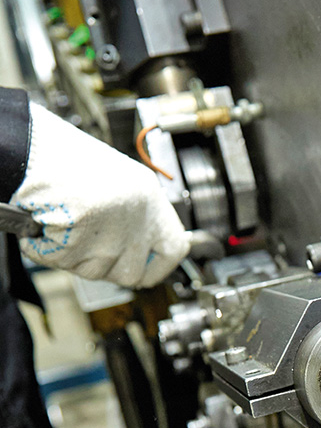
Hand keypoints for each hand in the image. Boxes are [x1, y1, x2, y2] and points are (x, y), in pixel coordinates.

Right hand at [11, 103, 190, 287]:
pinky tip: (46, 222)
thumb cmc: (75, 158)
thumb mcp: (123, 179)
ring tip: (67, 220)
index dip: (158, 263)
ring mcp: (108, 245)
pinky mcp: (77, 253)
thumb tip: (136, 235)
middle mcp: (136, 227)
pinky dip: (46, 247)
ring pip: (95, 272)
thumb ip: (136, 212)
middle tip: (92, 242)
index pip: (174, 251)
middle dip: (110, 266)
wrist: (40, 154)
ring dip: (77, 255)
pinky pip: (60, 261)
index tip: (148, 264)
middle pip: (132, 272)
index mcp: (152, 204)